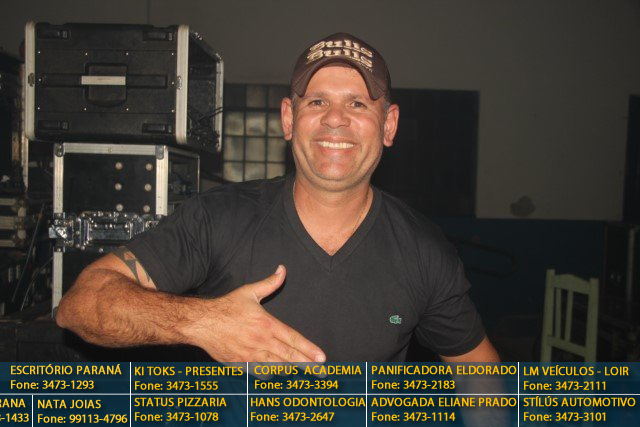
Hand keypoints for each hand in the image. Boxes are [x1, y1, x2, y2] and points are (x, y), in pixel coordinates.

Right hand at [189, 265, 325, 363]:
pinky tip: (279, 376)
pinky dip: (270, 375)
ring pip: (276, 367)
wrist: (201, 323)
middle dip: (308, 365)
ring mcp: (250, 355)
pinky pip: (259, 372)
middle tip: (322, 372)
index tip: (322, 358)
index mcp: (266, 324)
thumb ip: (269, 283)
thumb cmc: (226, 307)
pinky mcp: (240, 364)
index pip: (293, 339)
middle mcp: (261, 341)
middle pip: (289, 357)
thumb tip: (282, 270)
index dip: (309, 349)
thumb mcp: (249, 292)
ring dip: (292, 371)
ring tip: (306, 376)